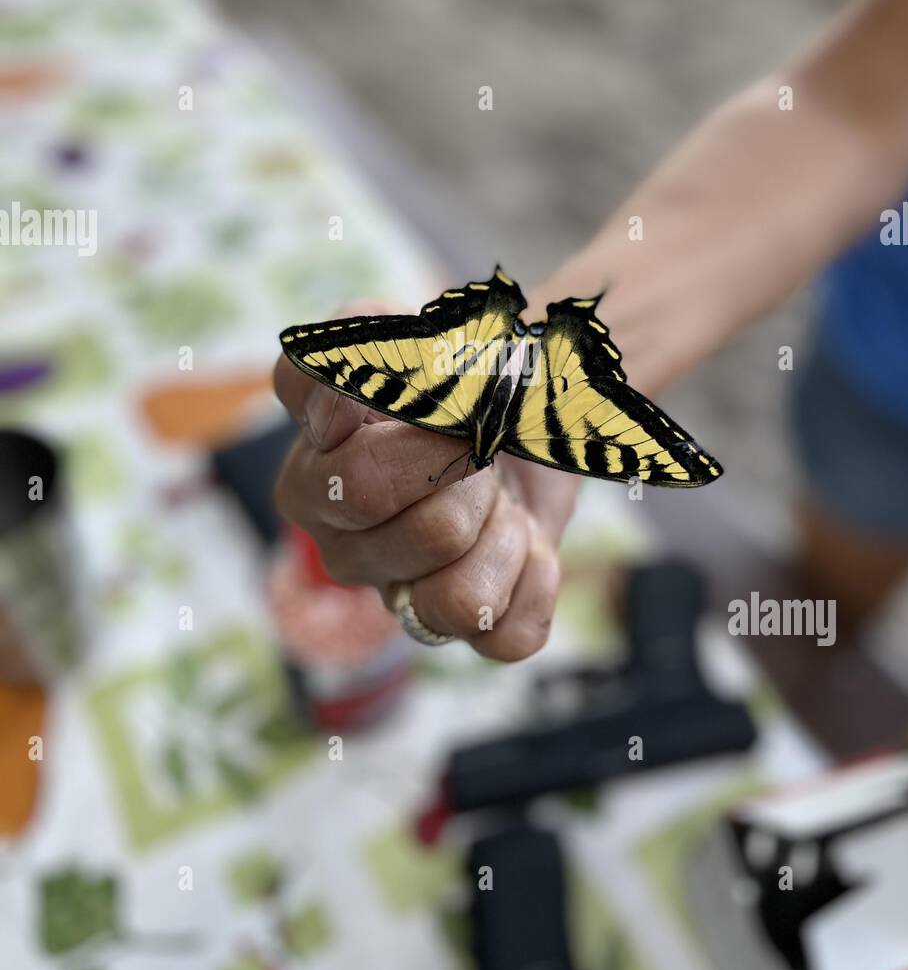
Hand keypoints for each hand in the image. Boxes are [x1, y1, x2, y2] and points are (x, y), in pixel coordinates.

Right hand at [273, 302, 579, 660]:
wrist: (528, 418)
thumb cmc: (461, 379)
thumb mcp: (413, 335)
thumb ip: (360, 339)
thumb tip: (339, 402)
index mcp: (310, 468)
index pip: (338, 459)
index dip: (398, 429)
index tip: (428, 397)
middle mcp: (337, 539)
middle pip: (404, 518)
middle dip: (462, 469)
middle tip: (480, 445)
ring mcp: (391, 591)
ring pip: (455, 596)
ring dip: (502, 534)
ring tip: (498, 499)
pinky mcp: (455, 629)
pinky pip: (503, 633)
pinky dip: (534, 579)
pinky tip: (524, 544)